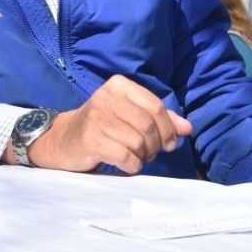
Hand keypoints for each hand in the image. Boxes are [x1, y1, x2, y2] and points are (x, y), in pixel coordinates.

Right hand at [23, 75, 191, 173]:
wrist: (63, 140)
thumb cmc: (102, 126)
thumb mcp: (129, 116)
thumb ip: (159, 119)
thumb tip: (188, 128)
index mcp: (119, 85)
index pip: (156, 106)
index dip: (168, 128)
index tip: (169, 143)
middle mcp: (106, 97)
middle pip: (148, 126)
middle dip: (155, 146)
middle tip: (150, 154)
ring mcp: (96, 118)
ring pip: (138, 143)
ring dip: (143, 157)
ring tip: (136, 158)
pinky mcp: (90, 139)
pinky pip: (125, 157)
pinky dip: (132, 166)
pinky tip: (126, 165)